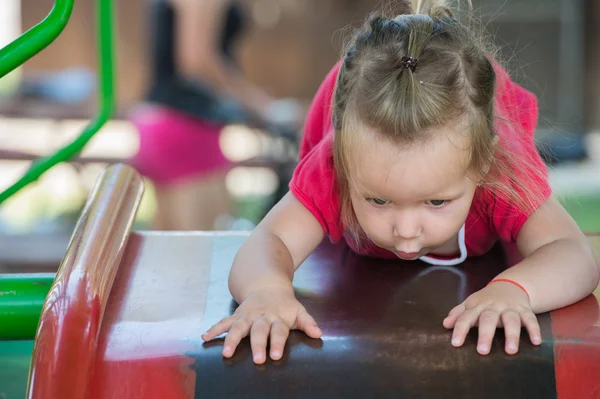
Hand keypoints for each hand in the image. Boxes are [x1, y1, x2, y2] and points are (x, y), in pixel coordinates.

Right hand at [201, 288, 321, 363]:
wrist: (268, 286)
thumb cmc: (285, 305)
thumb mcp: (299, 311)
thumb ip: (308, 323)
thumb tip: (318, 333)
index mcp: (277, 317)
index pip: (278, 331)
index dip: (277, 343)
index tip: (276, 355)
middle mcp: (261, 317)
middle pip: (259, 331)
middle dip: (257, 345)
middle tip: (257, 360)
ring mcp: (247, 316)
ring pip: (238, 327)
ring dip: (231, 340)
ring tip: (226, 352)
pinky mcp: (236, 316)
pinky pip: (224, 322)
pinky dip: (214, 329)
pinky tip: (205, 337)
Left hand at [442, 281, 541, 354]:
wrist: (509, 285)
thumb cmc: (486, 300)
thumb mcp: (470, 304)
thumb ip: (458, 314)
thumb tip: (445, 324)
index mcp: (477, 306)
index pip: (466, 317)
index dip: (460, 330)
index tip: (455, 343)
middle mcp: (493, 306)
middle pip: (488, 319)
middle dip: (485, 334)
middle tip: (482, 351)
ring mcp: (509, 308)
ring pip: (510, 320)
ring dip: (511, 334)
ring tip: (510, 350)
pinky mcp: (524, 310)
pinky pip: (530, 319)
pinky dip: (534, 329)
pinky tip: (536, 341)